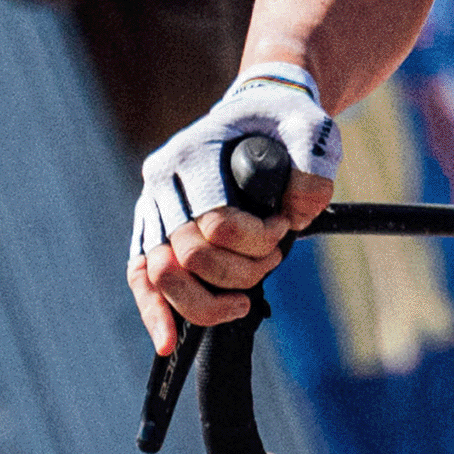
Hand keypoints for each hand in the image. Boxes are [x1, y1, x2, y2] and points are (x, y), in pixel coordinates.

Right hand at [126, 64, 341, 344]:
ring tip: (243, 303)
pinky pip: (141, 275)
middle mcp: (161, 180)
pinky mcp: (151, 227)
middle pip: (187, 254)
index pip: (214, 221)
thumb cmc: (284, 122)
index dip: (255, 240)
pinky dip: (154, 311)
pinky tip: (167, 342)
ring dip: (204, 301)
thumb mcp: (313, 130)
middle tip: (274, 261)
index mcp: (192, 153)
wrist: (260, 111)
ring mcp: (151, 205)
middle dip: (238, 273)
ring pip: (158, 273)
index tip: (286, 228)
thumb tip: (297, 215)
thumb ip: (313, 169)